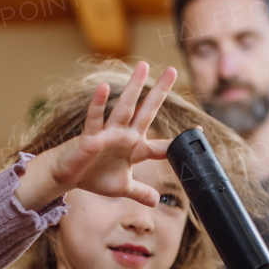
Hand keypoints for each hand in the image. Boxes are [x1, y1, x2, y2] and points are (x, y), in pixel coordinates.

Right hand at [14, 62, 177, 210]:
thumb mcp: (122, 188)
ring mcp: (108, 134)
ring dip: (133, 88)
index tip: (199, 130)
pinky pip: (95, 119)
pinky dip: (98, 104)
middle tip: (172, 71)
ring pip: (124, 108)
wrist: (68, 175)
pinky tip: (103, 87)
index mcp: (136, 148)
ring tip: (142, 67)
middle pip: (146, 111)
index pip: (162, 145)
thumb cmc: (94, 175)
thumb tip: (156, 201)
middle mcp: (125, 136)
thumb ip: (140, 192)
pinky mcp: (90, 137)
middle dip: (159, 92)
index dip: (179, 141)